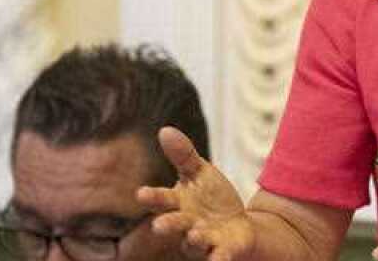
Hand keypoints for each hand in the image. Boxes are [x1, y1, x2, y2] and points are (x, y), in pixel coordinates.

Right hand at [137, 126, 256, 259]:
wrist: (237, 225)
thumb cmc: (211, 197)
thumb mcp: (201, 172)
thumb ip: (183, 155)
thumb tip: (164, 129)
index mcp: (178, 203)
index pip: (162, 199)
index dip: (152, 197)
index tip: (141, 193)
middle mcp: (186, 225)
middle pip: (175, 224)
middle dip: (168, 224)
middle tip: (160, 225)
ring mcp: (202, 241)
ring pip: (195, 242)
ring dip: (194, 239)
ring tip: (195, 233)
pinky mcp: (221, 252)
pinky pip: (218, 257)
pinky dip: (218, 259)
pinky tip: (219, 259)